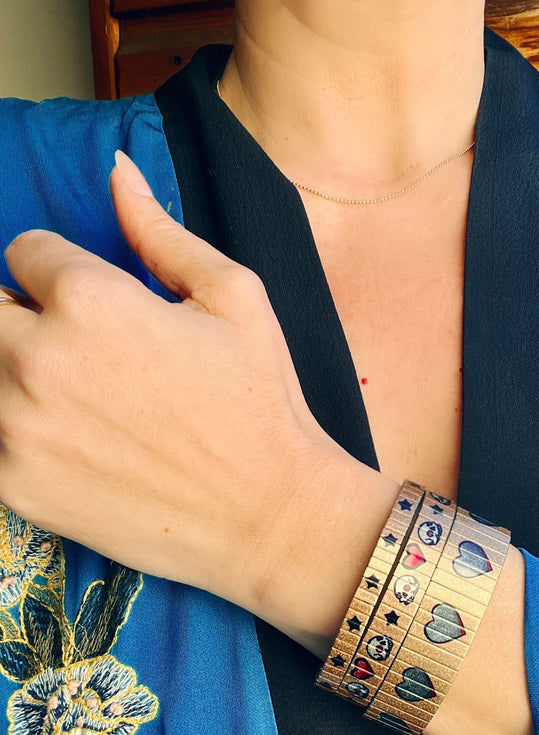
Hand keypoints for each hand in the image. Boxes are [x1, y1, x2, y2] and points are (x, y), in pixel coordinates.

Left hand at [0, 150, 343, 609]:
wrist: (271, 517)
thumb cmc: (260, 404)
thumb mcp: (233, 298)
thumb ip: (159, 231)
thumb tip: (116, 170)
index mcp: (90, 299)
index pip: (25, 250)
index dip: (63, 272)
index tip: (100, 308)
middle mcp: (37, 359)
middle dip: (24, 316)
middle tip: (83, 355)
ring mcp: (16, 429)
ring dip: (18, 373)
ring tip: (80, 400)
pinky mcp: (13, 486)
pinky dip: (18, 432)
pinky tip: (75, 446)